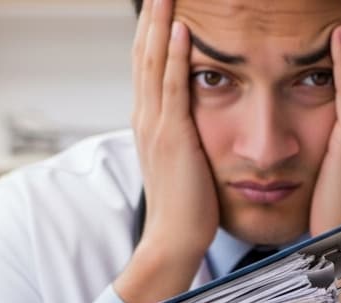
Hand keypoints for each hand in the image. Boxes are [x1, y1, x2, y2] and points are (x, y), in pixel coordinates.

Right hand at [115, 0, 219, 302]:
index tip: (162, 0)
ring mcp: (156, 125)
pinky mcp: (173, 137)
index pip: (147, 61)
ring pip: (153, 59)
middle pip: (144, 50)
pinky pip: (172, 86)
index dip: (153, 27)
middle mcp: (146, 116)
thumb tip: (197, 116)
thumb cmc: (187, 207)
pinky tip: (182, 27)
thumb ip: (185, 133)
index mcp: (149, 121)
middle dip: (152, 13)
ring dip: (161, 20)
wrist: (174, 241)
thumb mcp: (183, 160)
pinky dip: (174, 54)